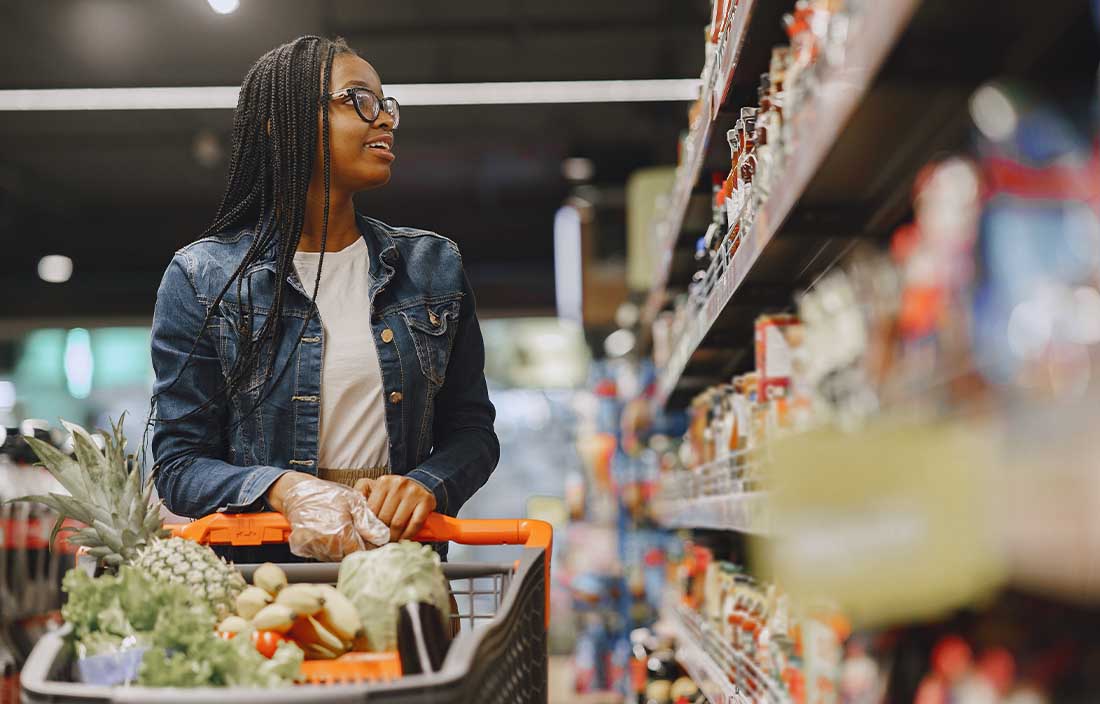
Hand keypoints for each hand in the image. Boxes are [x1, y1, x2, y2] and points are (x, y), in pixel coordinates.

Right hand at [271, 473, 389, 560]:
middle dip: (353, 546)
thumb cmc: (327, 495)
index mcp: (340, 533)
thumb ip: (368, 522)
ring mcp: (312, 547)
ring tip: (339, 529)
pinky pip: (320, 554)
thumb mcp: (354, 502)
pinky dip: (326, 547)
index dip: (367, 545)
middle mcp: (325, 544)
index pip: (360, 551)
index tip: (368, 538)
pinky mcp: (302, 548)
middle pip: (347, 555)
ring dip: (340, 548)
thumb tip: (382, 537)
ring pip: (333, 556)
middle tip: (353, 531)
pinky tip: (327, 533)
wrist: (298, 492)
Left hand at [355, 475, 436, 541]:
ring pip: (398, 523)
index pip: (372, 510)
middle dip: (380, 534)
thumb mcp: (375, 488)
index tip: (367, 537)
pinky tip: (403, 539)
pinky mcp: (426, 500)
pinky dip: (408, 535)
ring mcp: (413, 492)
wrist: (419, 485)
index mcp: (383, 482)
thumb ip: (361, 495)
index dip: (368, 527)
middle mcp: (398, 484)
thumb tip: (349, 512)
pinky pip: (415, 524)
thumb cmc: (394, 492)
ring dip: (393, 537)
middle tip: (378, 543)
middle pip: (384, 518)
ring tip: (389, 542)